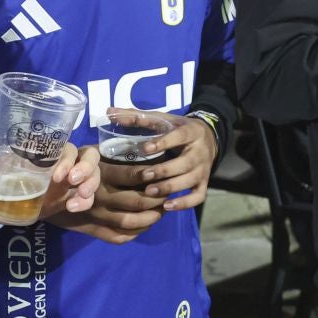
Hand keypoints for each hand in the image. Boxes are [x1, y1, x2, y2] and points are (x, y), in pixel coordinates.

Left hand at [0, 145, 99, 224]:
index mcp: (42, 151)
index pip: (64, 146)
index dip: (67, 157)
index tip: (57, 175)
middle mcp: (59, 162)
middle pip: (86, 156)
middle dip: (86, 168)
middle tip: (74, 183)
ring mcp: (66, 181)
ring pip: (92, 175)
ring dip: (91, 185)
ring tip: (77, 200)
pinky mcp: (66, 198)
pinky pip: (85, 197)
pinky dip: (85, 202)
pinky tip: (72, 209)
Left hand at [103, 110, 219, 213]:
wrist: (208, 137)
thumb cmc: (177, 128)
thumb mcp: (162, 119)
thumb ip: (137, 117)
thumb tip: (109, 111)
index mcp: (191, 131)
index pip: (180, 136)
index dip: (163, 142)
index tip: (145, 148)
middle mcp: (200, 151)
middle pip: (185, 163)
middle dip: (164, 171)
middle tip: (145, 176)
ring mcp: (203, 169)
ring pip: (190, 181)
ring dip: (170, 188)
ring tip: (149, 193)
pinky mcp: (204, 183)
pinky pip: (197, 196)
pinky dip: (184, 203)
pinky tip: (166, 206)